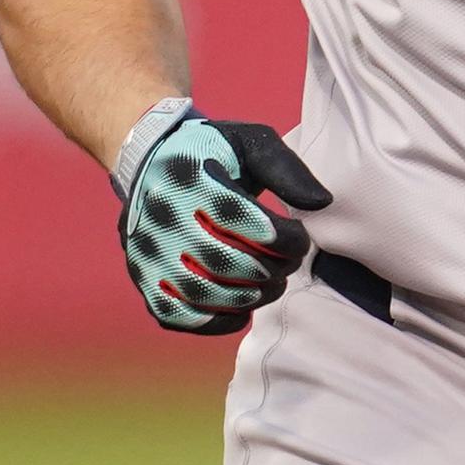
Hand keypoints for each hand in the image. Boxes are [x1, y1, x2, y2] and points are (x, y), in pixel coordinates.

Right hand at [118, 113, 330, 335]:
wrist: (148, 159)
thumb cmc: (212, 153)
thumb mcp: (251, 143)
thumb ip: (287, 169)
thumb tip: (321, 203)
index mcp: (190, 178)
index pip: (243, 221)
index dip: (285, 239)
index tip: (300, 236)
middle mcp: (161, 217)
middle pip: (225, 261)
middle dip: (272, 269)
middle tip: (289, 263)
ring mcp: (148, 252)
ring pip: (203, 293)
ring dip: (251, 297)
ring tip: (271, 283)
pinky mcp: (144, 278)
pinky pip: (179, 316)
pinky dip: (217, 321)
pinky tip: (241, 306)